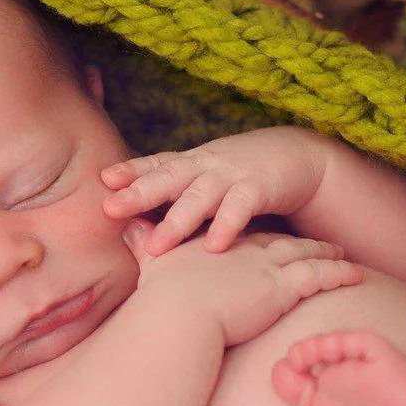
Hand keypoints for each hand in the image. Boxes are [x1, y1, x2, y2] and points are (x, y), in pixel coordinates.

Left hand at [101, 126, 325, 255]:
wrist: (301, 158)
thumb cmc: (245, 174)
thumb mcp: (208, 177)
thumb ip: (178, 194)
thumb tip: (134, 221)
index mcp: (192, 163)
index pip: (157, 165)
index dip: (131, 171)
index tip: (104, 180)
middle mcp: (207, 166)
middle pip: (168, 178)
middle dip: (139, 193)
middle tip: (110, 208)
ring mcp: (233, 174)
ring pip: (200, 196)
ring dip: (177, 221)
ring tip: (156, 246)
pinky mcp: (261, 187)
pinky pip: (240, 208)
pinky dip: (226, 225)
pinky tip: (214, 246)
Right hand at [124, 223, 361, 346]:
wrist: (176, 314)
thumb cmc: (161, 297)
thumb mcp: (151, 265)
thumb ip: (142, 246)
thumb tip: (125, 230)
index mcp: (218, 245)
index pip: (245, 236)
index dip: (261, 235)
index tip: (272, 236)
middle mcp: (245, 250)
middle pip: (280, 241)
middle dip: (300, 240)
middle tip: (320, 239)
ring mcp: (266, 266)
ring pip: (305, 254)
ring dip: (326, 252)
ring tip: (343, 253)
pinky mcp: (283, 287)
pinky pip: (320, 276)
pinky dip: (339, 274)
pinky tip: (356, 275)